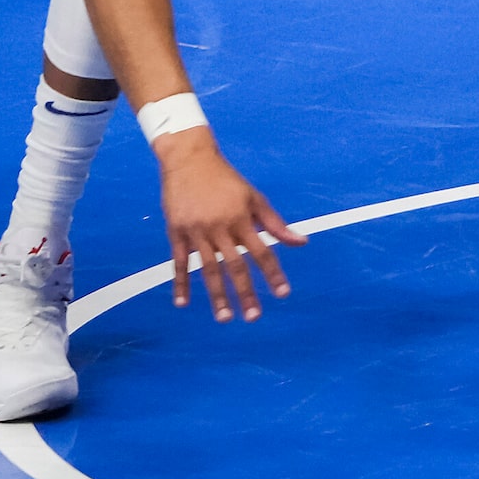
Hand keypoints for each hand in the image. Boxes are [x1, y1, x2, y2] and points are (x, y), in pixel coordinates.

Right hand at [152, 131, 305, 320]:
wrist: (190, 161)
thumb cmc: (226, 180)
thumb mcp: (254, 198)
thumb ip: (276, 223)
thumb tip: (302, 242)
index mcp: (242, 220)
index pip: (263, 252)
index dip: (274, 274)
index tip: (283, 294)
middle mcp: (221, 228)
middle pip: (236, 266)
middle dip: (246, 293)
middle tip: (253, 317)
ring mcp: (197, 232)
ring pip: (209, 269)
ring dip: (217, 295)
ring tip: (225, 317)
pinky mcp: (176, 233)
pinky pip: (179, 262)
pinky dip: (180, 283)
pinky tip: (182, 303)